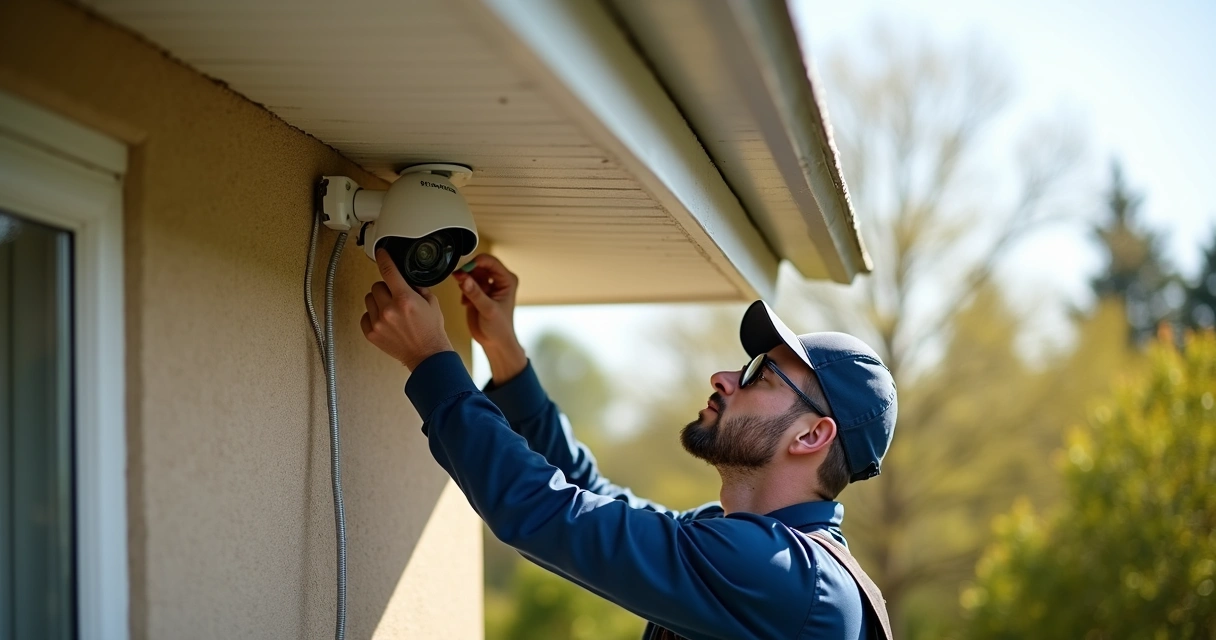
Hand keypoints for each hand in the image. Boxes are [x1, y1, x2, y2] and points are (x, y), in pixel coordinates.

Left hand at [361, 249, 453, 369]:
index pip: (388, 271)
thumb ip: (417, 287)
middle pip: (377, 285)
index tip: (380, 252)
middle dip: (386, 289)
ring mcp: (378, 322)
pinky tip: (385, 321)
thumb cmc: (430, 331)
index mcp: (405, 299)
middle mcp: (389, 310)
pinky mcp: (371, 333)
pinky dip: (372, 316)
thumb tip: (405, 278)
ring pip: (369, 299)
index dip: (383, 258)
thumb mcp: (431, 302)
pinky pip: (364, 315)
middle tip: (396, 298)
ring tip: (391, 311)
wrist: (427, 355)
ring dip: (378, 301)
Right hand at [451, 254, 526, 383]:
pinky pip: (467, 283)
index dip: (476, 263)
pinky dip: (463, 290)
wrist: (495, 342)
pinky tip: (466, 303)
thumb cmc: (499, 328)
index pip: (490, 262)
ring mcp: (488, 285)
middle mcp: (499, 280)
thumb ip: (475, 294)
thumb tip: (463, 278)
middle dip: (468, 273)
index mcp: (507, 280)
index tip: (464, 269)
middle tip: (459, 281)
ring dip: (465, 282)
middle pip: (479, 266)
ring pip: (472, 274)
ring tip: (465, 297)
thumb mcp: (488, 310)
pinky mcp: (478, 292)